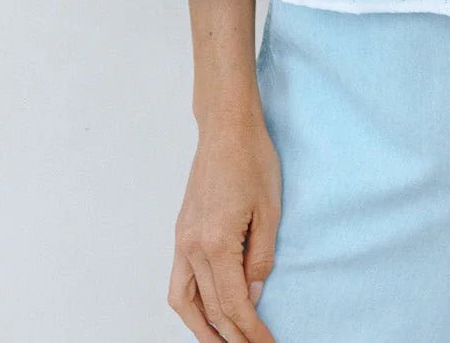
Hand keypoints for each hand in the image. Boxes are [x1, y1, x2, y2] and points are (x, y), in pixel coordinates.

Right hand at [168, 115, 280, 341]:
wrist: (226, 128)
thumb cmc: (253, 160)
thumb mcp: (270, 210)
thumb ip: (261, 258)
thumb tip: (253, 295)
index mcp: (217, 242)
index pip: (234, 303)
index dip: (251, 330)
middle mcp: (192, 246)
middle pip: (211, 308)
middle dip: (232, 336)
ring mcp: (182, 239)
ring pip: (185, 301)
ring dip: (203, 329)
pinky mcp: (181, 232)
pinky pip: (179, 281)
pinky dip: (190, 305)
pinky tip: (204, 314)